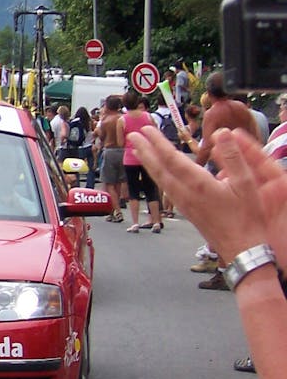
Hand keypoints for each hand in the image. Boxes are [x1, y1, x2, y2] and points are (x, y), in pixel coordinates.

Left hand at [131, 127, 286, 266]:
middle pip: (159, 168)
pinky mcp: (185, 210)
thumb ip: (233, 156)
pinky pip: (165, 188)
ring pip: (159, 179)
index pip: (171, 158)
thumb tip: (221, 133)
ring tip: (137, 150)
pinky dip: (157, 175)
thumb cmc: (247, 217)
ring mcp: (183, 203)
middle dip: (145, 150)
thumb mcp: (247, 183)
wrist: (243, 249)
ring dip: (147, 163)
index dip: (157, 142)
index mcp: (198, 184)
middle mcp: (185, 193)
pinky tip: (156, 172)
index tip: (146, 129)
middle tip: (131, 135)